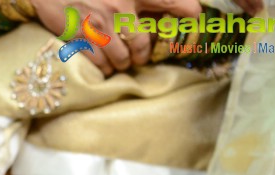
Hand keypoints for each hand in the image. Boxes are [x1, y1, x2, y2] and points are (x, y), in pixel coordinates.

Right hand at [32, 0, 196, 74]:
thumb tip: (166, 8)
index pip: (170, 0)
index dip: (187, 9)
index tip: (195, 15)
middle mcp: (118, 9)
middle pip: (141, 43)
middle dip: (141, 56)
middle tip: (139, 59)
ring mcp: (98, 27)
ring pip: (120, 57)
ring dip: (122, 64)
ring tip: (120, 65)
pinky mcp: (79, 39)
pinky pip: (98, 62)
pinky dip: (103, 68)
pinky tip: (102, 66)